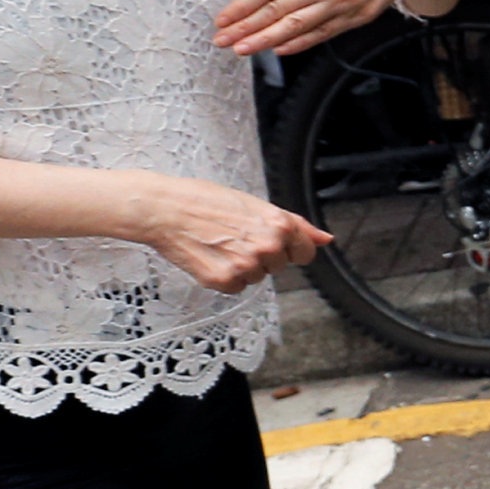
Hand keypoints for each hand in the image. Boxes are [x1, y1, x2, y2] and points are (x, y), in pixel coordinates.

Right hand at [123, 171, 331, 292]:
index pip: (305, 254)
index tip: (270, 241)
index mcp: (280, 225)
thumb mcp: (256, 205)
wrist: (164, 209)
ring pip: (257, 277)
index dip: (289, 248)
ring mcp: (246, 266)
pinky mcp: (224, 281)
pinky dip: (225, 277)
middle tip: (234, 235)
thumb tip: (325, 239)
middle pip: (279, 266)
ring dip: (242, 266)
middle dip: (262, 255)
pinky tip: (209, 257)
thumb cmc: (206, 200)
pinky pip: (237, 287)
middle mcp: (268, 247)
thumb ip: (295, 224)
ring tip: (219, 243)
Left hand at [215, 0, 462, 54]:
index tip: (222, 19)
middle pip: (276, 11)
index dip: (241, 7)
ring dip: (266, 40)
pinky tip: (280, 49)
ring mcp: (340, 3)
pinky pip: (322, 33)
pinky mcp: (356, 17)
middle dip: (245, 28)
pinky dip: (300, 43)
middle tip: (222, 41)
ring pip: (295, 26)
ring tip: (243, 49)